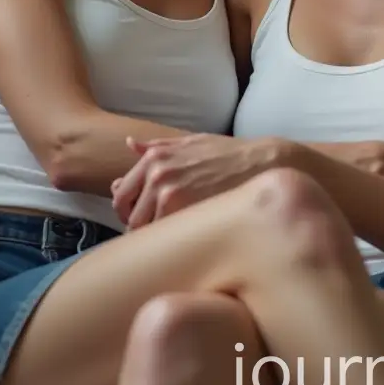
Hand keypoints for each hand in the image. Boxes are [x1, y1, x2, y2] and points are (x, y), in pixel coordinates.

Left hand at [111, 134, 275, 229]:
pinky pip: (167, 237)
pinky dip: (170, 242)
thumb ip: (157, 147)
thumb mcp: (190, 142)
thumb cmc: (228, 153)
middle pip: (131, 217)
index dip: (127, 211)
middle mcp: (157, 176)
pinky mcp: (188, 214)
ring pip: (146, 231)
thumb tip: (131, 144)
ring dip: (155, 237)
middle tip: (155, 234)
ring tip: (171, 239)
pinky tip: (183, 241)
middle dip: (139, 227)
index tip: (138, 218)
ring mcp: (171, 196)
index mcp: (154, 159)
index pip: (121, 195)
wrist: (262, 162)